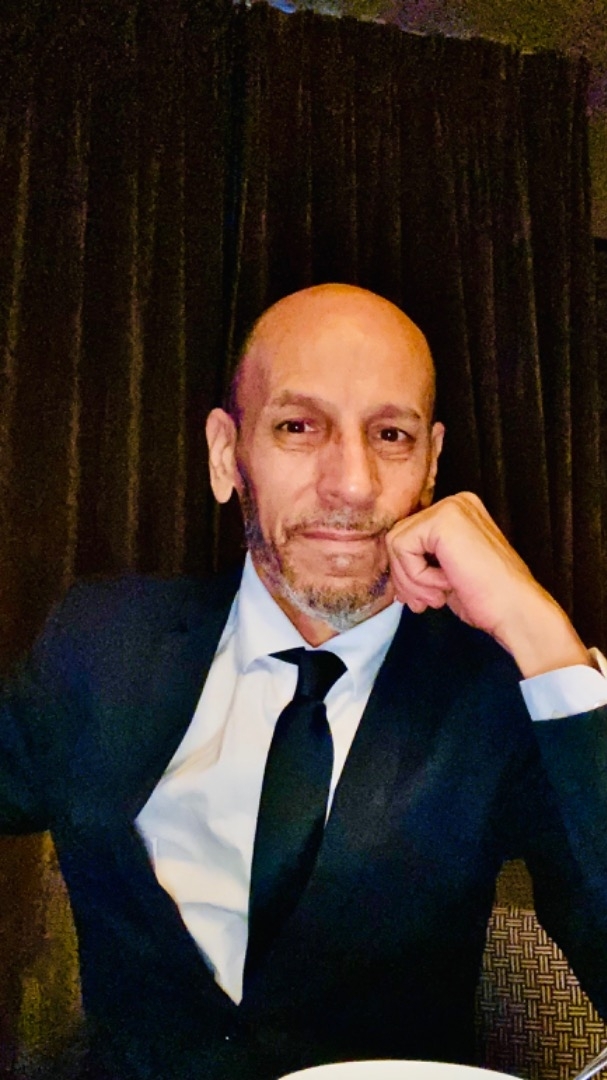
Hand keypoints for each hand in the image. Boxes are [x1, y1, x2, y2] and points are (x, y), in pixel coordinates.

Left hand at [385, 492, 589, 677]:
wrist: (515, 611)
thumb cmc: (488, 599)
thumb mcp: (446, 572)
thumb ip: (423, 560)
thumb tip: (393, 567)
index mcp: (459, 513)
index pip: (409, 535)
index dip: (407, 571)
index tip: (421, 598)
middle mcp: (456, 503)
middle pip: (398, 536)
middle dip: (405, 577)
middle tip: (424, 604)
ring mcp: (451, 507)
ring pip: (396, 542)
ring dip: (411, 580)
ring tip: (437, 597)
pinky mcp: (443, 520)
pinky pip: (402, 548)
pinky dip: (416, 576)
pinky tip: (446, 585)